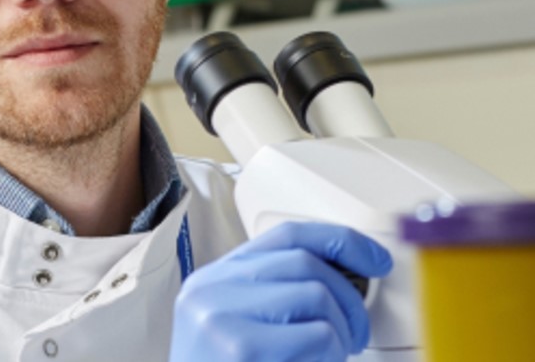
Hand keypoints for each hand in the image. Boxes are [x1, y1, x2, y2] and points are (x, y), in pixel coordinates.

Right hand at [169, 221, 392, 361]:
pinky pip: (317, 335)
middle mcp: (210, 290)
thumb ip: (278, 300)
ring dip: (341, 332)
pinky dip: (330, 356)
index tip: (375, 259)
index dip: (339, 240)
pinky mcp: (238, 347)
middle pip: (305, 262)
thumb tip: (348, 277)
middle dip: (350, 298)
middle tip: (356, 336)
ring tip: (331, 358)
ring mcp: (219, 316)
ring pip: (316, 294)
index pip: (284, 236)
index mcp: (212, 281)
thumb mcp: (244, 331)